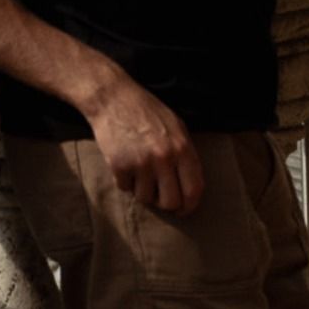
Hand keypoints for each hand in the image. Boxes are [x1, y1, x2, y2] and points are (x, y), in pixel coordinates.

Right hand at [83, 69, 203, 213]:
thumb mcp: (175, 126)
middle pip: (170, 202)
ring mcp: (141, 163)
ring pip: (146, 198)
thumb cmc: (147, 111)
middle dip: (164, 203)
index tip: (183, 210)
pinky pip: (125, 189)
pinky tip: (125, 162)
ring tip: (139, 169)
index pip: (194, 189)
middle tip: (158, 194)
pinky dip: (125, 181)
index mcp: (182, 147)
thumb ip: (185, 154)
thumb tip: (190, 186)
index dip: (189, 205)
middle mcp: (164, 157)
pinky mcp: (119, 166)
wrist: (114, 98)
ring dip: (142, 189)